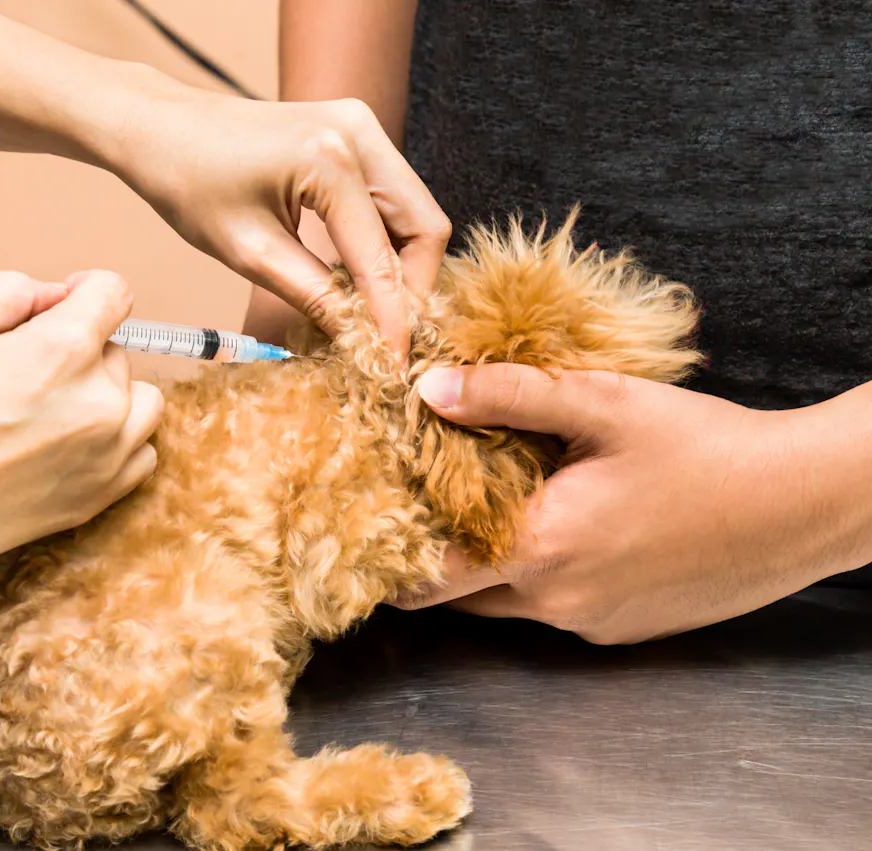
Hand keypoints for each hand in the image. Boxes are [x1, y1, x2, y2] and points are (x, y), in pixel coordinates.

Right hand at [0, 269, 162, 595]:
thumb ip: (13, 292)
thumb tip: (57, 295)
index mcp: (63, 350)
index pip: (114, 293)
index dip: (85, 291)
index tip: (62, 305)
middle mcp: (99, 402)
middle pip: (118, 351)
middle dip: (80, 351)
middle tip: (23, 375)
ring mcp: (107, 454)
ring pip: (141, 401)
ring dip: (109, 396)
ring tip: (54, 409)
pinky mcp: (101, 496)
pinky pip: (141, 453)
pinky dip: (117, 442)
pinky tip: (69, 444)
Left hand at [116, 87, 450, 352]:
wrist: (160, 128)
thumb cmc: (189, 184)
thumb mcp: (251, 254)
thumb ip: (316, 298)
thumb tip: (364, 342)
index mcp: (330, 160)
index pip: (383, 258)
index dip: (393, 319)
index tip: (395, 366)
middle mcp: (359, 132)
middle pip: (424, 228)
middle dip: (413, 290)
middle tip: (388, 339)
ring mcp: (361, 125)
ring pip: (415, 213)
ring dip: (401, 267)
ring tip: (371, 314)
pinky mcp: (355, 132)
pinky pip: (392, 198)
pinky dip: (384, 241)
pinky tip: (356, 277)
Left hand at [397, 364, 871, 643]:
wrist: (800, 505)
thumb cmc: (705, 448)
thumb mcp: (603, 404)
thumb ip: (509, 394)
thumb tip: (426, 385)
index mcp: (538, 547)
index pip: (426, 578)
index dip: (388, 555)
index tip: (364, 527)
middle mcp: (554, 601)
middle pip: (457, 595)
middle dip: (428, 559)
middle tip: (416, 508)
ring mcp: (588, 623)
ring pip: (504, 604)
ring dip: (484, 566)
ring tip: (486, 508)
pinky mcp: (619, 631)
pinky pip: (552, 610)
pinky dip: (538, 577)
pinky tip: (563, 528)